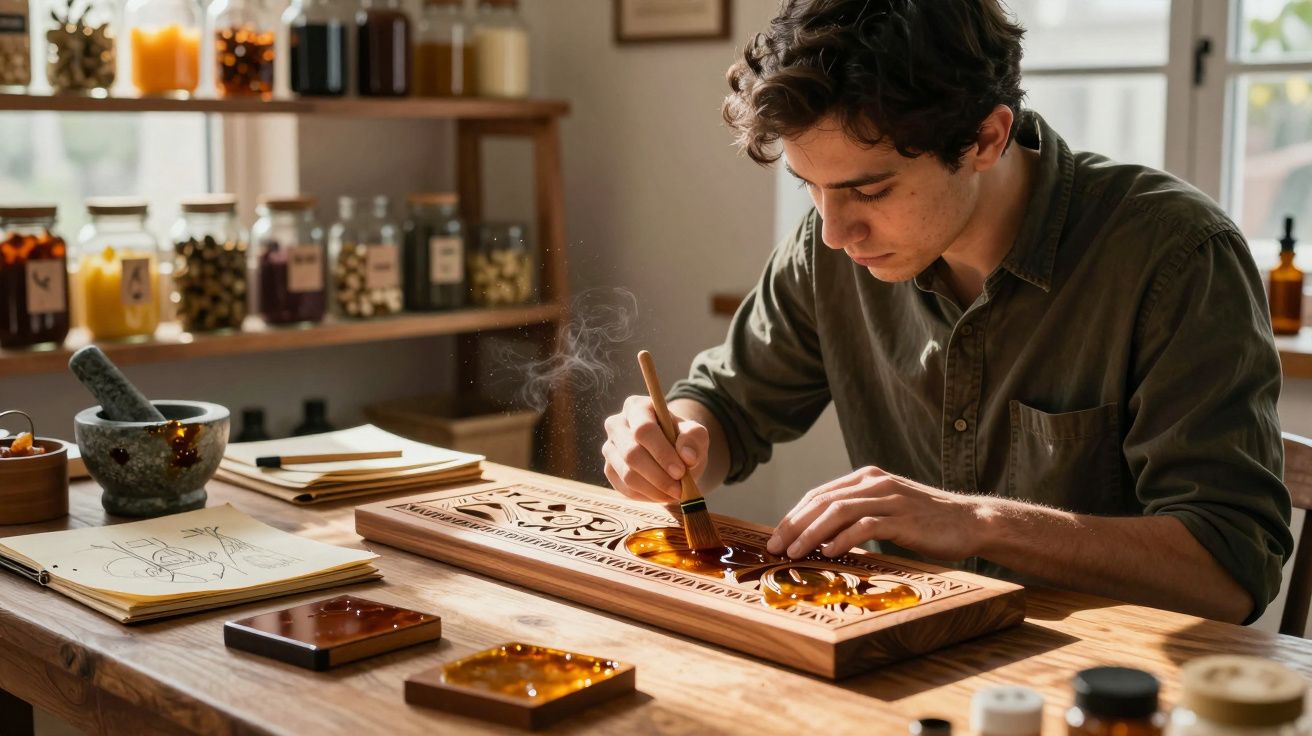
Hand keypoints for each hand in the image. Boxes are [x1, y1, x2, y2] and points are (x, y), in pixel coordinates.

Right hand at [602, 395, 708, 502]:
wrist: (672, 453)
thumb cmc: (682, 439)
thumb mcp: (695, 434)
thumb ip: (694, 439)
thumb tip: (687, 456)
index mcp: (636, 407)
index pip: (643, 429)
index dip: (662, 452)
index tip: (681, 471)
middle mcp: (616, 425)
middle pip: (631, 454)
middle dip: (658, 476)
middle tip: (680, 490)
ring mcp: (610, 448)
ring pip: (627, 475)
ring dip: (654, 489)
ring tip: (675, 494)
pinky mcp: (609, 469)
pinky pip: (625, 489)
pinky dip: (647, 496)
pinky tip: (663, 495)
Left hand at [766, 466, 986, 560]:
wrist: (970, 522)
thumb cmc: (925, 522)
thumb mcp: (886, 510)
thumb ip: (857, 514)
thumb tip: (821, 536)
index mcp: (867, 478)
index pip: (819, 494)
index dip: (794, 515)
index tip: (777, 536)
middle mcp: (875, 483)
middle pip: (822, 501)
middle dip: (794, 524)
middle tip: (776, 547)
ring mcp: (889, 498)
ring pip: (838, 511)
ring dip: (812, 533)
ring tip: (795, 552)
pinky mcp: (903, 517)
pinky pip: (865, 526)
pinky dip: (843, 539)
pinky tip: (829, 553)